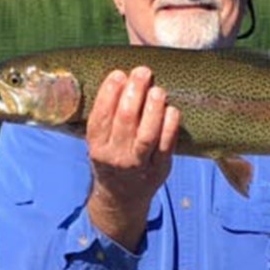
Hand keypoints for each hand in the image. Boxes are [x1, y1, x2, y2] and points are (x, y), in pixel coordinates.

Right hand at [86, 66, 179, 248]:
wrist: (122, 198)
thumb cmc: (112, 158)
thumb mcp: (100, 141)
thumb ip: (108, 115)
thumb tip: (123, 76)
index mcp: (97, 147)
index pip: (100, 117)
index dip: (109, 93)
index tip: (119, 74)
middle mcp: (116, 157)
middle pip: (125, 121)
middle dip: (134, 92)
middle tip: (142, 72)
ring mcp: (139, 164)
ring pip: (147, 135)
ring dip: (153, 109)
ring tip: (158, 90)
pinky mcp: (159, 169)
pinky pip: (166, 145)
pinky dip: (170, 125)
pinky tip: (172, 109)